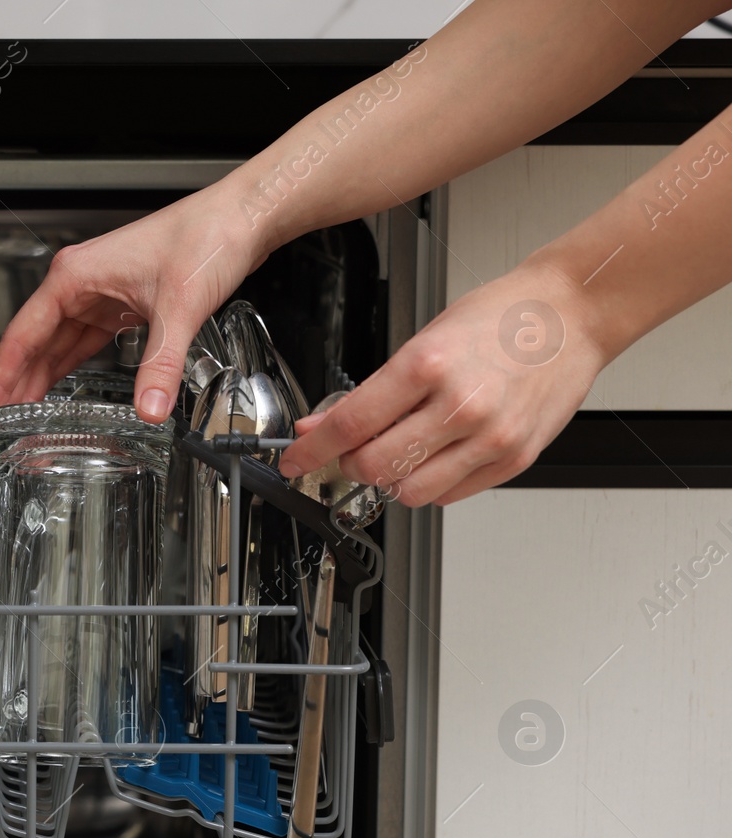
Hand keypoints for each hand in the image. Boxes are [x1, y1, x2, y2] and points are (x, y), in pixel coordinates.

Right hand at [0, 183, 268, 429]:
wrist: (240, 218)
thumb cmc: (207, 235)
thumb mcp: (178, 307)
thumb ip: (160, 364)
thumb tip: (148, 408)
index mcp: (75, 276)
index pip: (22, 336)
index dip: (2, 379)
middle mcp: (81, 282)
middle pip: (34, 343)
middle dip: (15, 385)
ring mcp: (100, 292)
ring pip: (57, 344)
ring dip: (41, 379)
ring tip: (24, 416)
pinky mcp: (121, 302)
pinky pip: (84, 342)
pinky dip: (71, 367)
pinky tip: (64, 390)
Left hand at [279, 260, 605, 505]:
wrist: (572, 314)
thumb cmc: (501, 318)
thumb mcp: (424, 339)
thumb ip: (374, 390)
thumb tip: (324, 424)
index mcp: (429, 365)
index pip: (350, 424)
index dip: (312, 449)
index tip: (295, 459)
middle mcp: (461, 406)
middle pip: (373, 466)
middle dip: (348, 464)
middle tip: (349, 451)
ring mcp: (491, 438)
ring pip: (409, 491)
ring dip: (389, 479)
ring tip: (398, 450)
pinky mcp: (514, 459)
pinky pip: (449, 494)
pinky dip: (428, 484)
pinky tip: (433, 456)